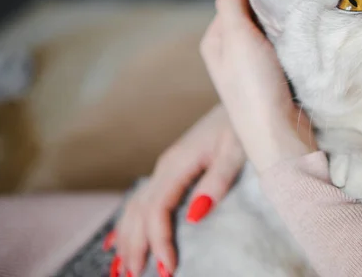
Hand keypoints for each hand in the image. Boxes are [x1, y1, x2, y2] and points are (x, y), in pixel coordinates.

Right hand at [111, 104, 244, 276]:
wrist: (243, 101)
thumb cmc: (242, 125)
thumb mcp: (236, 151)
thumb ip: (217, 182)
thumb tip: (193, 216)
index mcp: (178, 164)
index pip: (157, 209)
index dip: (158, 241)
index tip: (167, 269)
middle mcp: (165, 166)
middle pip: (139, 211)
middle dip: (134, 246)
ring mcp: (166, 166)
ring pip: (136, 206)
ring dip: (126, 237)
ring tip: (119, 269)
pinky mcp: (173, 168)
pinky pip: (143, 198)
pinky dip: (129, 221)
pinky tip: (118, 237)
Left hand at [200, 0, 315, 173]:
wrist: (278, 136)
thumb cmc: (253, 87)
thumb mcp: (237, 38)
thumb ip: (230, 4)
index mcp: (215, 41)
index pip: (233, 1)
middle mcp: (229, 54)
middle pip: (251, 17)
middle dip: (270, 12)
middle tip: (290, 12)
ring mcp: (250, 69)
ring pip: (268, 34)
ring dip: (282, 29)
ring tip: (296, 29)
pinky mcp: (270, 81)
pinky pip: (280, 52)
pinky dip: (289, 46)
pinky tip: (298, 47)